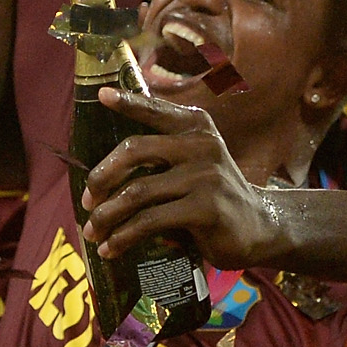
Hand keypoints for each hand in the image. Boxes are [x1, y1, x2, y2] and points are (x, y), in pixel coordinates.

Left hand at [79, 88, 282, 269]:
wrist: (260, 228)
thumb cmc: (213, 196)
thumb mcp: (194, 165)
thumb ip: (163, 157)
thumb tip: (104, 173)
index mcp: (196, 127)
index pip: (155, 110)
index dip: (128, 102)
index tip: (102, 96)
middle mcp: (201, 145)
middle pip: (134, 151)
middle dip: (102, 176)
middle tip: (87, 200)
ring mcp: (205, 177)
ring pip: (137, 192)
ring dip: (106, 215)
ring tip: (92, 231)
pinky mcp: (206, 209)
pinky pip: (150, 221)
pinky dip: (123, 237)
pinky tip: (110, 249)